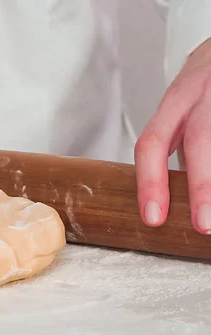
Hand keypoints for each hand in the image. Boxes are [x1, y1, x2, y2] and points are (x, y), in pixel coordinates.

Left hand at [135, 37, 210, 234]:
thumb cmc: (204, 88)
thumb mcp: (183, 109)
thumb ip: (179, 144)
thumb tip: (171, 197)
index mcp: (175, 102)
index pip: (151, 143)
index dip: (149, 182)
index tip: (153, 218)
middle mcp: (202, 95)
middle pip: (199, 140)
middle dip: (201, 186)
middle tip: (204, 225)